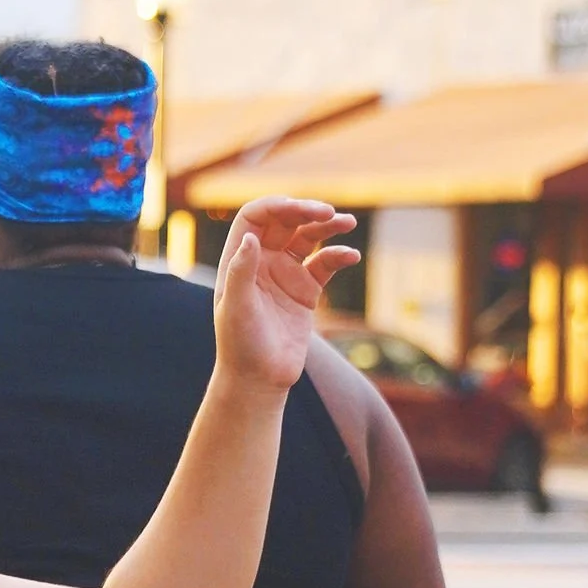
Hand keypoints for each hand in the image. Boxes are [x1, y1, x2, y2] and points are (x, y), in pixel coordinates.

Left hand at [212, 199, 360, 391]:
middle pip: (285, 221)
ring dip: (328, 226)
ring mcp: (285, 274)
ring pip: (308, 237)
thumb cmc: (240, 347)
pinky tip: (351, 256)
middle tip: (328, 212)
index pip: (254, 217)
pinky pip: (325, 264)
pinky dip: (339, 256)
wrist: (259, 382)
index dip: (274, 206)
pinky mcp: (306, 291)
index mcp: (240, 260)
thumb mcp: (236, 309)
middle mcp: (262, 262)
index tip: (296, 208)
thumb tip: (251, 238)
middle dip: (306, 211)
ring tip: (346, 222)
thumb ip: (241, 272)